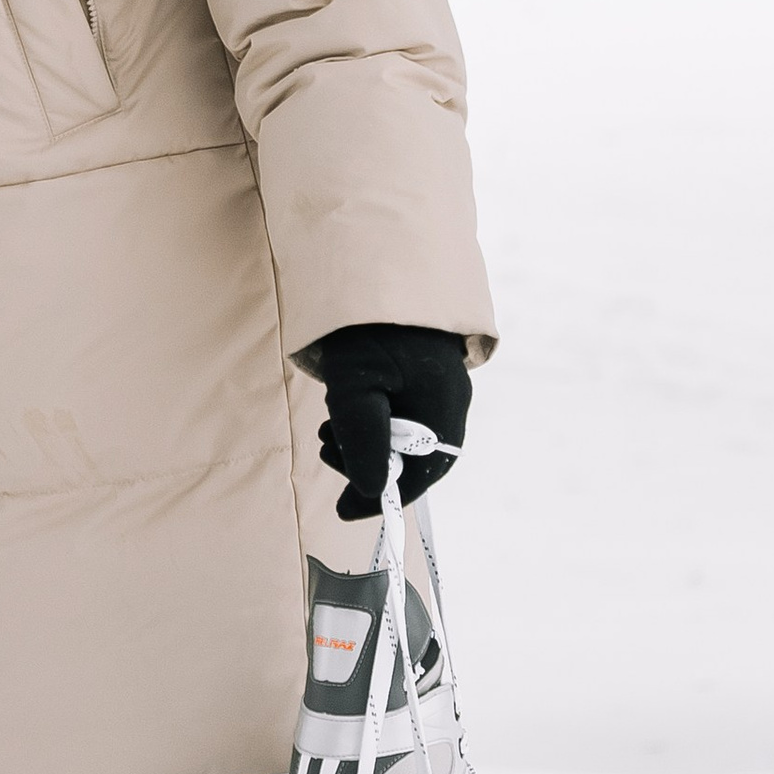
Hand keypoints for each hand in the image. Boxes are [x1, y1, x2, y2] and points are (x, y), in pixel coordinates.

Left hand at [310, 322, 472, 520]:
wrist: (373, 263)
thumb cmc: (366, 326)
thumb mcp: (355, 384)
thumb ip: (363, 437)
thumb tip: (370, 489)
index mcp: (444, 407)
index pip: (422, 473)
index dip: (385, 496)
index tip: (345, 510)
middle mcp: (448, 401)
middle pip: (413, 456)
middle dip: (367, 464)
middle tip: (325, 451)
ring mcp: (436, 387)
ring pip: (402, 436)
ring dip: (363, 443)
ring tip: (326, 430)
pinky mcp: (419, 375)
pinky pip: (399, 416)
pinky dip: (369, 424)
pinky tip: (341, 413)